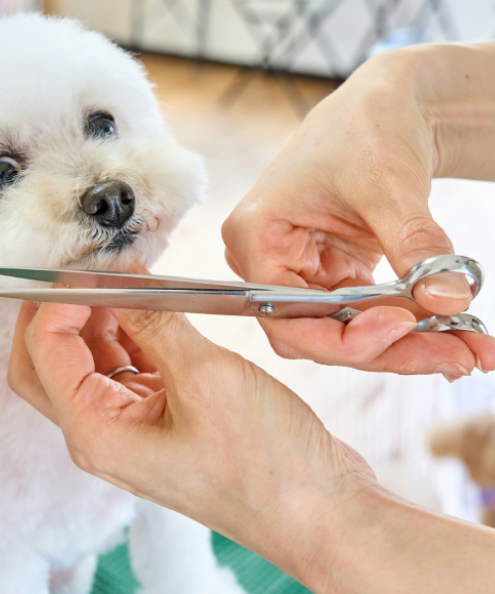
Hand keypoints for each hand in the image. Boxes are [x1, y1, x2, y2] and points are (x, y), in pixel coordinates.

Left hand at [8, 299, 374, 580]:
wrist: (319, 513)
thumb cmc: (267, 467)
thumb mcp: (206, 378)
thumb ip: (154, 323)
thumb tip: (120, 278)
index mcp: (95, 432)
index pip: (43, 351)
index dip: (57, 301)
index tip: (91, 268)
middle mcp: (102, 434)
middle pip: (47, 362)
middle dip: (59, 311)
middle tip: (89, 271)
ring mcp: (129, 429)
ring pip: (88, 362)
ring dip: (99, 319)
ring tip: (131, 282)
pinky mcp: (158, 421)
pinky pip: (128, 369)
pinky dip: (133, 335)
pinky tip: (156, 310)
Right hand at [222, 46, 494, 375]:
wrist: (385, 107)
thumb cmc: (367, 127)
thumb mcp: (389, 185)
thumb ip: (415, 244)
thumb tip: (450, 301)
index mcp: (256, 237)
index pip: (285, 316)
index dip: (343, 335)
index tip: (406, 325)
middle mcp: (266, 263)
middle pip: (318, 333)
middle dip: (389, 348)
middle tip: (459, 355)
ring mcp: (297, 273)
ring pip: (345, 333)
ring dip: (406, 345)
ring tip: (469, 347)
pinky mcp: (328, 277)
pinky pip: (363, 317)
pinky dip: (408, 327)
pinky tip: (452, 333)